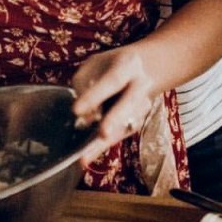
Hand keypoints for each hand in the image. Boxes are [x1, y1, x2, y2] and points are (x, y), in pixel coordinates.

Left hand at [71, 46, 158, 166]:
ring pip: (125, 125)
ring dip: (105, 141)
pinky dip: (103, 147)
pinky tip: (86, 157)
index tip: (76, 110)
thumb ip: (84, 82)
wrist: (145, 69)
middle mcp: (140, 86)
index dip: (95, 95)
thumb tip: (81, 114)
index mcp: (129, 65)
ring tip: (84, 156)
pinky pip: (119, 136)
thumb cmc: (111, 66)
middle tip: (102, 133)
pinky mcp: (137, 122)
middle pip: (130, 103)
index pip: (112, 81)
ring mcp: (143, 106)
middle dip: (116, 118)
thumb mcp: (95, 64)